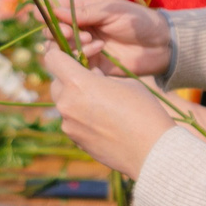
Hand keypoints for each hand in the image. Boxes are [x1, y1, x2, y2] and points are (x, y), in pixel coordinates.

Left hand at [41, 44, 174, 179]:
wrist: (153, 152)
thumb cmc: (144, 111)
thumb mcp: (124, 83)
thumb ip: (100, 77)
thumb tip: (90, 75)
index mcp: (78, 84)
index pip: (52, 59)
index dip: (60, 54)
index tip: (73, 56)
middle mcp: (67, 104)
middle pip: (56, 82)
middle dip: (69, 78)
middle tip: (93, 82)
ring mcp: (68, 125)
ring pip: (63, 103)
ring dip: (76, 99)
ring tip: (102, 103)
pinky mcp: (75, 140)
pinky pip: (72, 121)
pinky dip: (81, 117)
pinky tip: (104, 122)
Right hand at [54, 0, 172, 78]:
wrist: (162, 46)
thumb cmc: (139, 21)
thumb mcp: (113, 11)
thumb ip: (85, 12)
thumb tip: (53, 10)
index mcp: (84, 10)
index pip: (56, 9)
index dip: (46, 12)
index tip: (41, 15)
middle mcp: (81, 29)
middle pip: (53, 32)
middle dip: (58, 32)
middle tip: (72, 33)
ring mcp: (86, 48)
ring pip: (61, 50)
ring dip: (70, 46)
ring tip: (91, 42)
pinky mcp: (93, 66)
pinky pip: (76, 65)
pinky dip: (81, 60)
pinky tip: (97, 53)